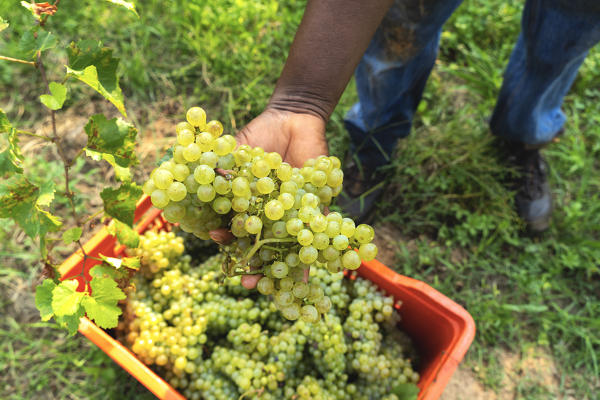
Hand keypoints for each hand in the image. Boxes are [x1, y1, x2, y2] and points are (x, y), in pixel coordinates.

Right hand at [210, 109, 327, 287]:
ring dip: (279, 270)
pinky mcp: (317, 209)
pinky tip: (307, 277)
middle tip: (245, 281)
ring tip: (271, 287)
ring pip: (286, 249)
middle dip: (253, 267)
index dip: (226, 239)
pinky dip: (314, 255)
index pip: (236, 230)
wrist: (294, 119)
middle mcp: (270, 216)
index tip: (214, 239)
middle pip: (261, 248)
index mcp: (249, 207)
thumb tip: (195, 177)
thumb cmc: (261, 135)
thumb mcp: (237, 152)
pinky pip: (317, 235)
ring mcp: (293, 215)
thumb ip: (222, 168)